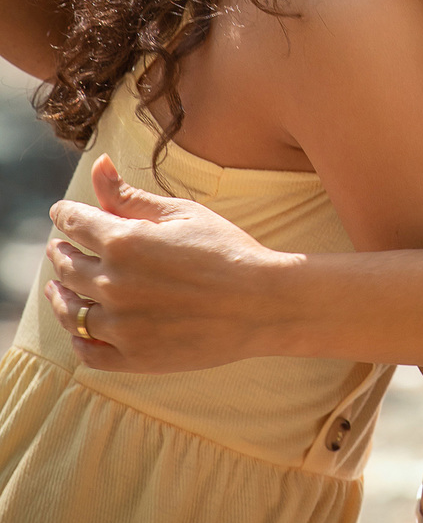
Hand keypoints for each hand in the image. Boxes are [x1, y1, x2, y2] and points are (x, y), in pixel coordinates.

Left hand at [44, 154, 296, 370]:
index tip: (61, 213)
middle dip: (61, 252)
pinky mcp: (134, 358)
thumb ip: (131, 195)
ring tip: (59, 288)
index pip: (74, 223)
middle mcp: (113, 284)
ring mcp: (121, 326)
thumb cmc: (226, 249)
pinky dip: (78, 339)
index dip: (64, 215)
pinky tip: (81, 329)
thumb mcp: (181, 213)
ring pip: (71, 311)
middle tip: (61, 248)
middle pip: (68, 266)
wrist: (263, 303)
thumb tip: (98, 164)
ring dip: (60, 295)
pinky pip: (89, 351)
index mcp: (124, 241)